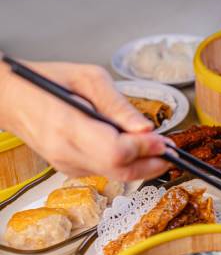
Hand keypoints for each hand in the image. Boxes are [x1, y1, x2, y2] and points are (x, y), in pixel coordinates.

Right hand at [0, 61, 169, 180]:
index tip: (164, 141)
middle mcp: (66, 151)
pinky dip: (126, 164)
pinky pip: (106, 172)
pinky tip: (135, 150)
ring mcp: (66, 164)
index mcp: (68, 125)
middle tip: (171, 150)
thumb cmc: (48, 81)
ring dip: (143, 165)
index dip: (145, 148)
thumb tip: (146, 127)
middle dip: (152, 163)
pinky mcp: (70, 169)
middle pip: (120, 171)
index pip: (117, 150)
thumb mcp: (88, 78)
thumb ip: (119, 105)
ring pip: (116, 176)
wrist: (11, 98)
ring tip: (158, 149)